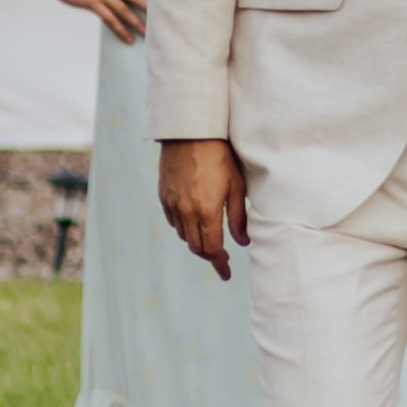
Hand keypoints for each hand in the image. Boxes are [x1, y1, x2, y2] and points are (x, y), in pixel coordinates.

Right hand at [160, 136, 248, 275]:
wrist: (190, 133)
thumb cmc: (220, 156)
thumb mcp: (236, 186)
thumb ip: (238, 217)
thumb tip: (242, 242)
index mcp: (206, 212)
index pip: (212, 249)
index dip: (220, 264)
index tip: (226, 273)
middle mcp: (186, 212)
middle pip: (196, 246)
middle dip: (209, 256)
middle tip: (222, 257)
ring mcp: (172, 204)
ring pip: (184, 235)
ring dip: (197, 242)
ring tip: (210, 239)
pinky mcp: (164, 196)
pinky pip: (173, 221)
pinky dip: (184, 228)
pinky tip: (193, 222)